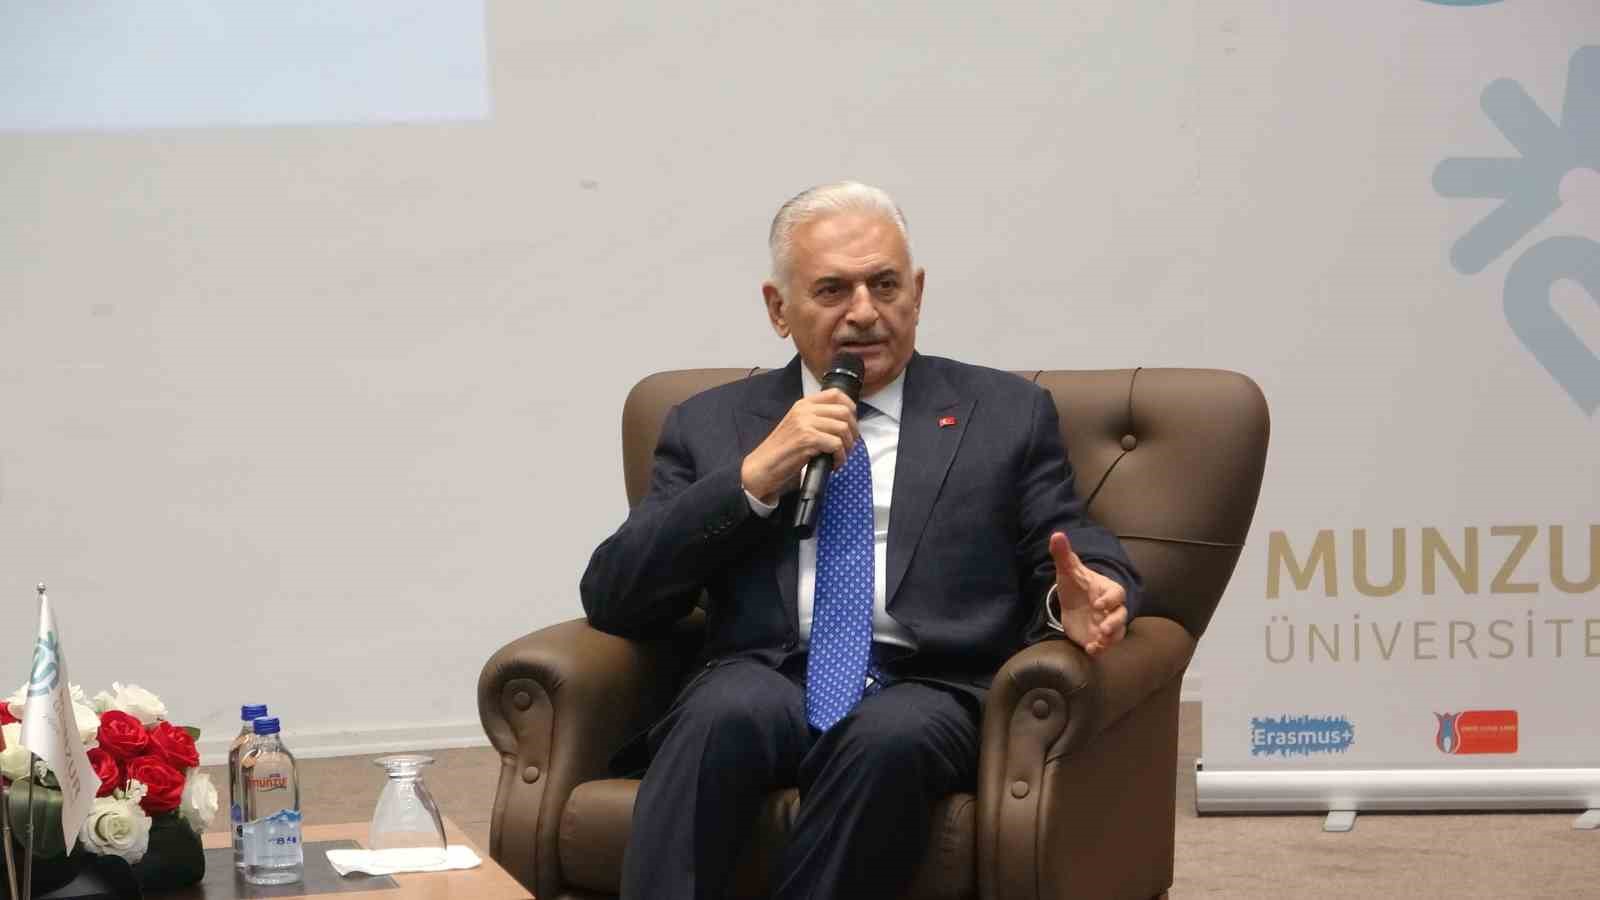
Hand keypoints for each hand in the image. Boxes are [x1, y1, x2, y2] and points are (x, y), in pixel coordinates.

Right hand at [740, 390, 858, 503]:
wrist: (762, 466)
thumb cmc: (782, 451)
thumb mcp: (798, 426)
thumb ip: (817, 419)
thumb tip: (845, 422)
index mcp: (803, 404)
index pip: (836, 394)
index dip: (851, 407)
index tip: (852, 424)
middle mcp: (804, 410)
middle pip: (844, 412)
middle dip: (853, 431)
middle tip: (848, 446)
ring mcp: (805, 423)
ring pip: (843, 428)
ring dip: (847, 447)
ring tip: (839, 457)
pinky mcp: (807, 439)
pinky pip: (837, 445)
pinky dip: (840, 457)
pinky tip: (833, 464)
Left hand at [1050, 532, 1127, 655]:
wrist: (1073, 602)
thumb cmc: (1075, 584)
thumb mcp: (1067, 569)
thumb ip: (1063, 554)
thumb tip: (1056, 534)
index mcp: (1107, 589)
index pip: (1117, 593)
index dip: (1110, 599)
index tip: (1098, 604)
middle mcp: (1111, 608)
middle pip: (1121, 616)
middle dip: (1114, 623)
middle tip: (1103, 629)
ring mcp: (1106, 624)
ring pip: (1117, 633)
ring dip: (1110, 639)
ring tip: (1099, 642)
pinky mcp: (1098, 637)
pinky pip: (1105, 646)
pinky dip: (1100, 649)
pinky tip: (1090, 650)